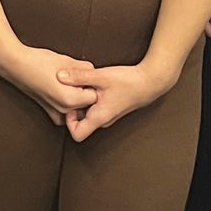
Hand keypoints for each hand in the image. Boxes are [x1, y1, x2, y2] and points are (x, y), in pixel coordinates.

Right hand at [0, 44, 97, 129]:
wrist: (14, 64)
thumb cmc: (38, 62)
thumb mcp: (66, 61)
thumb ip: (84, 68)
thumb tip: (92, 71)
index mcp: (70, 99)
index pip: (94, 96)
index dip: (92, 84)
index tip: (87, 76)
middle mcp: (63, 109)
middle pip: (86, 104)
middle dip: (85, 91)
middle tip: (78, 78)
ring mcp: (54, 111)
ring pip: (76, 109)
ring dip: (77, 98)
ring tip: (70, 83)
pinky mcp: (47, 109)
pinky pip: (63, 114)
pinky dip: (66, 106)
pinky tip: (63, 92)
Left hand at [56, 59, 177, 140]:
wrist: (151, 81)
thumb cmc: (129, 81)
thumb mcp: (101, 76)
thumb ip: (79, 77)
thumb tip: (60, 76)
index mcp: (100, 117)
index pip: (77, 134)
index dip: (68, 122)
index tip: (70, 105)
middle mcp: (104, 120)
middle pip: (80, 124)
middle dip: (73, 109)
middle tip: (72, 92)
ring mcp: (108, 115)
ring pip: (88, 115)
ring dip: (82, 103)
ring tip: (82, 86)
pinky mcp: (111, 108)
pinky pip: (95, 108)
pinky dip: (90, 99)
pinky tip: (92, 84)